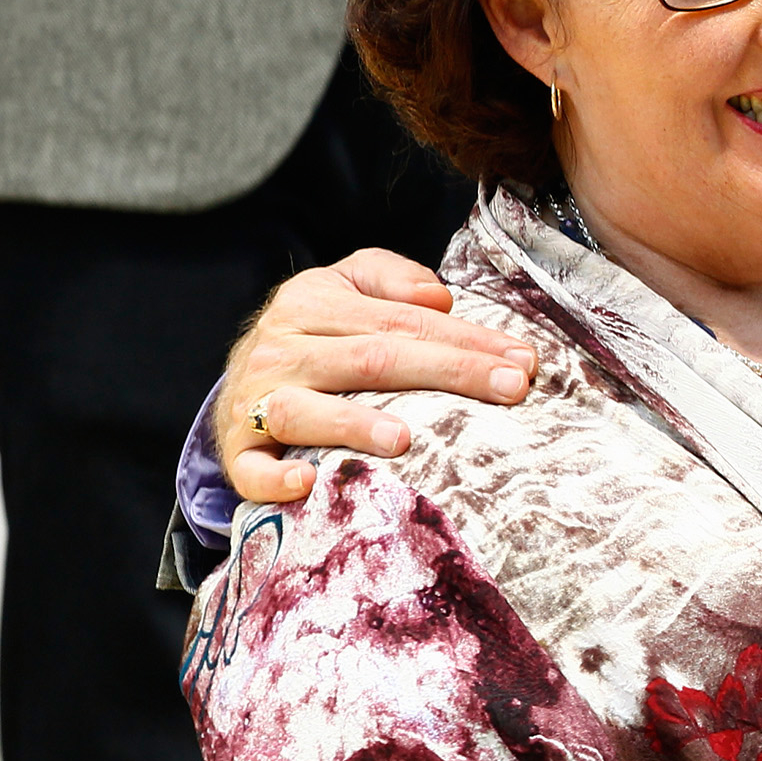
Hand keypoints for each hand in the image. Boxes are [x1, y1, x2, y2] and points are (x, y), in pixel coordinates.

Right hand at [217, 249, 537, 502]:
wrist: (237, 378)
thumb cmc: (316, 333)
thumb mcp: (346, 285)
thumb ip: (391, 278)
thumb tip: (440, 298)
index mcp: (312, 303)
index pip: (404, 321)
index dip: (468, 341)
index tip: (524, 361)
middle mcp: (281, 350)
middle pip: (374, 360)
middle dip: (450, 373)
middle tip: (512, 390)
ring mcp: (255, 402)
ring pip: (306, 411)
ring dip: (354, 425)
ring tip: (404, 440)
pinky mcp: (238, 452)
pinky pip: (252, 469)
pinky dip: (275, 478)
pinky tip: (308, 482)